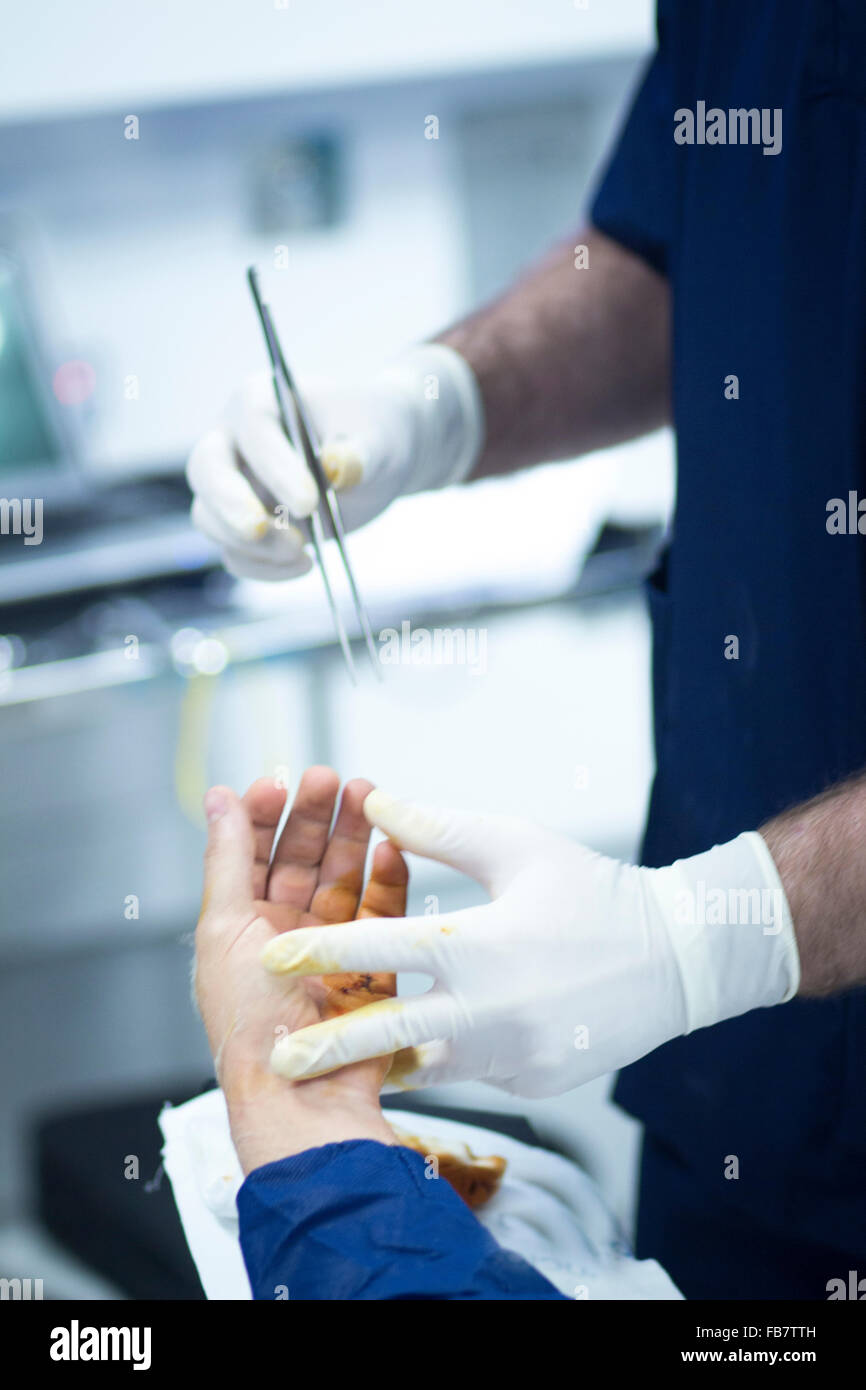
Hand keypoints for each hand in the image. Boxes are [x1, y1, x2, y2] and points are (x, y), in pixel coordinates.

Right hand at [186, 345, 482, 580]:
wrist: (377, 458)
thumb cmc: (373, 434)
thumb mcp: (380, 439)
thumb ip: (360, 452)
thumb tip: (335, 467)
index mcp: (262, 399)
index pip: (253, 430)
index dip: (274, 468)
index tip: (307, 503)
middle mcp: (234, 439)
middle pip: (205, 470)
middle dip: (231, 506)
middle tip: (261, 532)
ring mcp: (232, 484)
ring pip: (208, 516)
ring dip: (251, 545)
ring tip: (302, 552)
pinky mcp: (243, 524)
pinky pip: (233, 552)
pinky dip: (263, 567)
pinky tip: (306, 564)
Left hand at [194, 768, 407, 1169]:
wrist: (301, 1097)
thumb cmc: (251, 1026)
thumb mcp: (223, 929)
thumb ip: (225, 858)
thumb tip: (219, 799)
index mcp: (239, 928)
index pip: (251, 854)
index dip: (265, 815)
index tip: (282, 781)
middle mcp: (283, 936)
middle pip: (301, 859)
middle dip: (316, 816)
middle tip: (334, 778)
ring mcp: (329, 950)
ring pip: (343, 878)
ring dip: (354, 836)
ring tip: (369, 795)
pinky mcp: (371, 967)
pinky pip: (383, 913)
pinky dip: (387, 877)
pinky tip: (390, 846)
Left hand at [260, 791, 800, 1097]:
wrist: (679, 961)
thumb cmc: (596, 892)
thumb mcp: (519, 847)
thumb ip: (440, 830)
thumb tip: (379, 804)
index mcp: (479, 946)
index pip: (383, 949)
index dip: (321, 950)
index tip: (273, 954)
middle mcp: (489, 1011)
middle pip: (389, 1035)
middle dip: (328, 1047)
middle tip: (277, 1057)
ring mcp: (511, 1057)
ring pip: (428, 1061)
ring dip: (389, 1056)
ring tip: (342, 1058)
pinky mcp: (530, 1084)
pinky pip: (473, 1070)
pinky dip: (453, 1054)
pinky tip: (451, 1035)